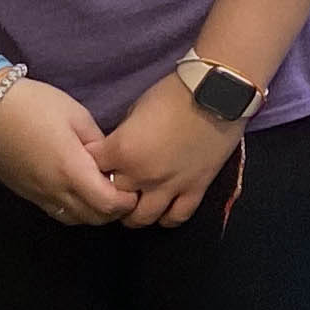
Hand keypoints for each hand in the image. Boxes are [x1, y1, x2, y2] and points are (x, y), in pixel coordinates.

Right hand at [0, 77, 140, 224]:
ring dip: (94, 213)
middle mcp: (54, 190)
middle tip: (124, 191)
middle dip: (114, 210)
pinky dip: (74, 210)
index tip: (135, 187)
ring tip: (103, 192)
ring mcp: (37, 195)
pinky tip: (79, 192)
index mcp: (71, 169)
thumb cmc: (33, 104)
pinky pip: (56, 212)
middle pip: (93, 218)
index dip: (126, 201)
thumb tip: (110, 160)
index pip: (108, 203)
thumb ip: (97, 142)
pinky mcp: (24, 193)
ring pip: (74, 219)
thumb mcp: (76, 115)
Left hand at [96, 77, 242, 227]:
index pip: (92, 169)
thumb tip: (120, 149)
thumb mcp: (136, 109)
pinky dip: (167, 217)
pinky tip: (163, 211)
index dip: (91, 166)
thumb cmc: (173, 93)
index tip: (96, 164)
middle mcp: (141, 174)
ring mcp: (170, 186)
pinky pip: (177, 217)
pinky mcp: (195, 189)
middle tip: (112, 186)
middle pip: (112, 198)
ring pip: (141, 218)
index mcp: (122, 150)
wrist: (217, 92)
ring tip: (134, 206)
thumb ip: (124, 136)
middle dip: (109, 192)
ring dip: (133, 213)